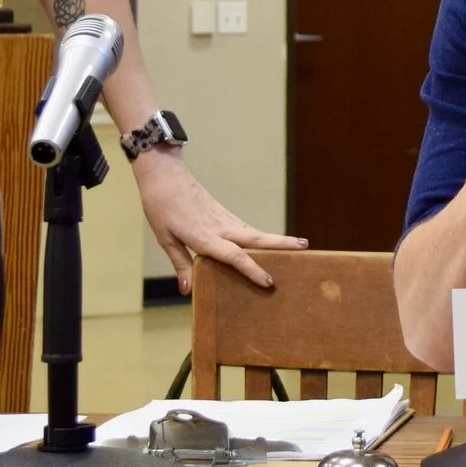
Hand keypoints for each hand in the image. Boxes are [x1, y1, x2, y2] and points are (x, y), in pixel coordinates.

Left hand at [130, 147, 304, 290]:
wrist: (164, 175)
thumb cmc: (161, 207)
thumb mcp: (165, 239)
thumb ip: (180, 264)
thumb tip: (187, 291)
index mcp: (204, 236)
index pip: (234, 256)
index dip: (252, 269)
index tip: (269, 281)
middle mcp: (220, 227)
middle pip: (256, 238)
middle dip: (281, 244)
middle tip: (305, 247)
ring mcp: (224, 218)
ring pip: (255, 232)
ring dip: (276, 239)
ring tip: (298, 245)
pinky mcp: (223, 213)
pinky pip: (246, 228)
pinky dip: (261, 237)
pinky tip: (269, 242)